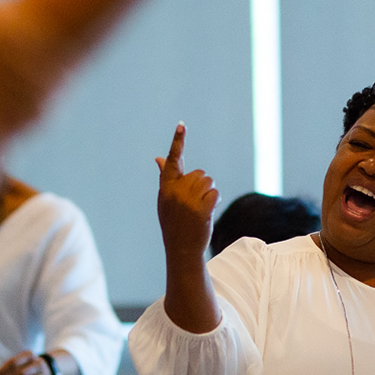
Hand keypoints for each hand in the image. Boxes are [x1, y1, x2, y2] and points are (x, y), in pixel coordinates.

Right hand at [155, 124, 217, 260]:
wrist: (181, 249)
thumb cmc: (174, 222)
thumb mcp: (165, 199)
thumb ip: (165, 177)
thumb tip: (159, 158)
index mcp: (165, 187)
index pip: (172, 160)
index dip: (177, 142)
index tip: (181, 125)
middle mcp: (175, 191)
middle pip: (199, 173)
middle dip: (202, 185)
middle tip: (194, 202)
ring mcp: (188, 200)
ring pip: (209, 181)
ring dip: (209, 192)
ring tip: (200, 207)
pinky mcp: (201, 208)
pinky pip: (215, 193)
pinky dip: (215, 200)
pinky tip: (207, 211)